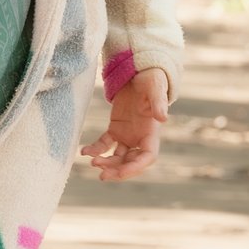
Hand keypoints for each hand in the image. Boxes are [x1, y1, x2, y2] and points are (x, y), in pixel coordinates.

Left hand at [83, 67, 169, 181]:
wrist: (139, 73)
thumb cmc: (151, 80)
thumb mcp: (155, 88)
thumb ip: (159, 103)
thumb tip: (164, 118)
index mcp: (152, 132)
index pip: (147, 157)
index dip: (135, 167)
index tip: (120, 172)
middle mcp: (140, 138)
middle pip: (130, 162)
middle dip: (118, 170)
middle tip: (102, 175)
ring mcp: (128, 135)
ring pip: (117, 157)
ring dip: (106, 163)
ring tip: (93, 162)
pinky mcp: (116, 129)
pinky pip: (105, 144)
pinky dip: (95, 149)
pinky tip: (84, 151)